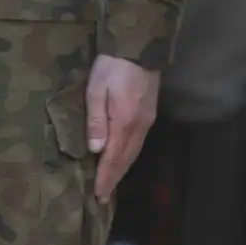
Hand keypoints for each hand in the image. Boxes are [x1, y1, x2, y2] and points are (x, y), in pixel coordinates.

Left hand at [85, 55, 160, 202]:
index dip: (105, 178)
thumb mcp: (96, 90)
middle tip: (103, 197)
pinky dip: (129, 156)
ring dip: (122, 169)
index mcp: (124, 122)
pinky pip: (138, 143)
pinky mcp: (150, 114)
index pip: (113, 158)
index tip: (97, 195)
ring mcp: (147, 120)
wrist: (138, 47)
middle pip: (126, 159)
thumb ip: (96, 120)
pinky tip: (123, 159)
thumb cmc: (112, 67)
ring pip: (134, 152)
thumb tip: (96, 150)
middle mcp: (139, 126)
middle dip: (114, 178)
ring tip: (111, 183)